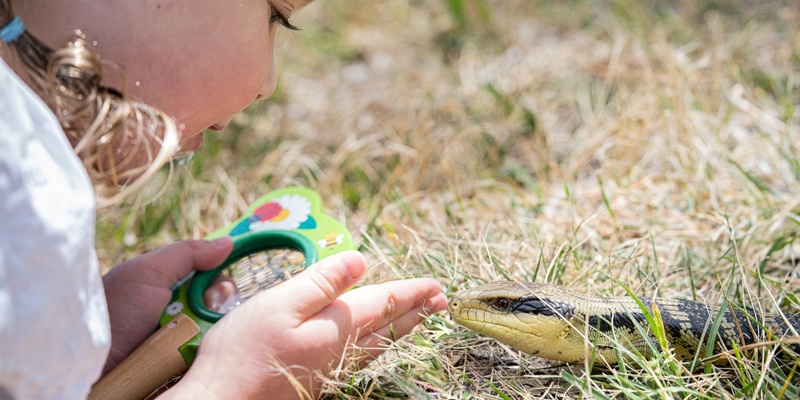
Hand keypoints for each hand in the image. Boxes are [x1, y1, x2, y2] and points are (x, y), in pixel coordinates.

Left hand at [101, 237, 233, 373]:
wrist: (91, 364)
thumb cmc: (113, 313)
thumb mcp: (148, 274)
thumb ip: (187, 253)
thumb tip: (227, 242)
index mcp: (170, 285)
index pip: (211, 276)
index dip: (219, 279)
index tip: (218, 288)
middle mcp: (179, 310)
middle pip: (220, 303)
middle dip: (215, 305)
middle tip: (200, 310)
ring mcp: (181, 338)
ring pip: (217, 329)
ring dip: (210, 330)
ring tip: (188, 336)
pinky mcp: (182, 364)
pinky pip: (208, 356)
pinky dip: (205, 353)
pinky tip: (193, 353)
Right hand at [166, 250, 447, 398]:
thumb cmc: (244, 352)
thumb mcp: (280, 304)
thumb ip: (321, 282)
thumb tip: (359, 260)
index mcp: (337, 327)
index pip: (383, 303)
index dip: (411, 292)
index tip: (435, 285)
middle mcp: (341, 349)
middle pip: (388, 327)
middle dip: (415, 311)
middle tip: (441, 301)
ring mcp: (330, 367)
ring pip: (377, 344)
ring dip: (401, 327)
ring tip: (417, 318)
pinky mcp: (317, 377)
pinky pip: (362, 355)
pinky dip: (378, 341)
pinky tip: (374, 342)